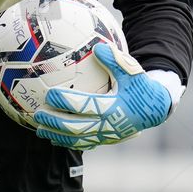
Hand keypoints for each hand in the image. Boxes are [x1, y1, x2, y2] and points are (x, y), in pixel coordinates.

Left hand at [34, 42, 171, 148]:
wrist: (154, 108)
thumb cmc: (140, 86)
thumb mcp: (131, 71)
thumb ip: (115, 59)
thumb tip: (97, 47)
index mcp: (114, 107)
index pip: (85, 105)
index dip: (66, 102)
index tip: (49, 94)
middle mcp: (108, 125)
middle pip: (76, 127)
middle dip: (55, 122)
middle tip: (38, 114)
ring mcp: (106, 135)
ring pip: (77, 139)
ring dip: (57, 135)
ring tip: (39, 129)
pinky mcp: (105, 140)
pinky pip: (83, 144)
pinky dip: (67, 142)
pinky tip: (53, 138)